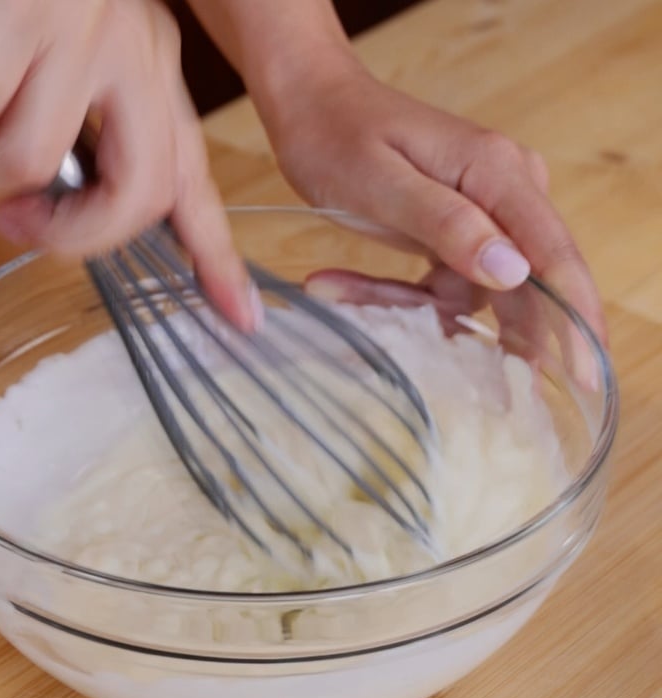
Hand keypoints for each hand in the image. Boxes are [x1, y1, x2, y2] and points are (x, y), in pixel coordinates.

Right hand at [0, 0, 258, 330]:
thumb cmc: (13, 3)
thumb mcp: (69, 72)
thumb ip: (82, 143)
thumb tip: (51, 213)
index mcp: (152, 77)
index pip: (195, 184)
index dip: (218, 259)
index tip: (244, 316)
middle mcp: (136, 57)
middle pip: (140, 196)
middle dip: (69, 234)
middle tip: (13, 220)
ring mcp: (81, 34)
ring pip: (31, 159)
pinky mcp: (19, 16)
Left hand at [261, 53, 606, 344]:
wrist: (313, 109)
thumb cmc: (338, 137)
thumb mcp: (382, 183)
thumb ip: (446, 223)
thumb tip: (514, 271)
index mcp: (498, 175)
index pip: (553, 254)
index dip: (575, 319)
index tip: (586, 376)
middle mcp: (502, 195)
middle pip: (525, 284)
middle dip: (493, 335)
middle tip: (474, 386)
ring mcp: (480, 216)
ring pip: (470, 294)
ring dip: (411, 309)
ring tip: (334, 287)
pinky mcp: (454, 234)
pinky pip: (441, 285)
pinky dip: (397, 298)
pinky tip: (337, 284)